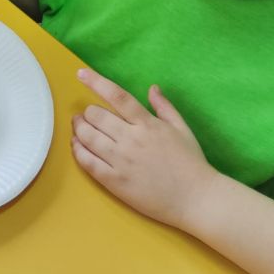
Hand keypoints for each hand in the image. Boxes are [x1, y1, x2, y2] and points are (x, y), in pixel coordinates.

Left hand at [71, 67, 216, 229]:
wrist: (196, 200)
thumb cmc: (191, 163)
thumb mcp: (182, 129)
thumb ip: (164, 107)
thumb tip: (152, 88)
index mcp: (147, 124)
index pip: (117, 96)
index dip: (96, 81)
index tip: (81, 73)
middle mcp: (131, 139)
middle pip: (96, 115)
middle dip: (87, 112)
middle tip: (86, 115)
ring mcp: (121, 161)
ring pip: (87, 136)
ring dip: (78, 128)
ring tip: (79, 127)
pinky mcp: (114, 181)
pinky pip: (87, 162)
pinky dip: (77, 150)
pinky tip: (77, 146)